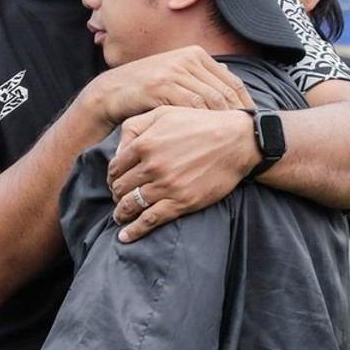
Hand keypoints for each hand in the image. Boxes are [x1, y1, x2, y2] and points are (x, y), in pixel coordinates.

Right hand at [77, 45, 252, 135]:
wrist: (110, 92)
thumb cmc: (145, 89)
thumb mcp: (174, 75)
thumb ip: (200, 75)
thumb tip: (230, 77)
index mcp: (194, 54)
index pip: (232, 81)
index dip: (247, 104)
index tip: (255, 124)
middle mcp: (187, 59)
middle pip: (225, 90)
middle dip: (239, 115)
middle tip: (249, 136)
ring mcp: (173, 71)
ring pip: (211, 100)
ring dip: (223, 121)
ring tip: (233, 140)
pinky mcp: (161, 86)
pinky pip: (191, 106)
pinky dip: (203, 122)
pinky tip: (208, 137)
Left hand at [107, 106, 258, 241]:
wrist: (237, 141)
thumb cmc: (199, 124)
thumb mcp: (162, 114)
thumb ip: (135, 127)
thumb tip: (118, 151)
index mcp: (144, 144)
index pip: (115, 168)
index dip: (112, 177)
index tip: (115, 182)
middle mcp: (152, 166)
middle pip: (121, 187)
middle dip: (116, 194)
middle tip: (119, 198)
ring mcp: (167, 186)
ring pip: (131, 205)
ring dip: (121, 213)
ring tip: (119, 216)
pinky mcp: (183, 202)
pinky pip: (151, 220)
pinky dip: (134, 230)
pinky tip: (125, 236)